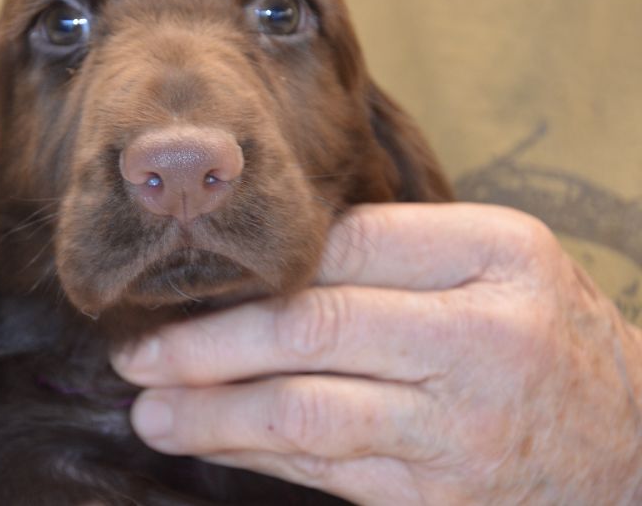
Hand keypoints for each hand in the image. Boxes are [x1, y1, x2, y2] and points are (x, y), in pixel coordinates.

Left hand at [111, 203, 641, 503]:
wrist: (632, 444)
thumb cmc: (541, 332)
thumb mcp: (497, 262)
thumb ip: (395, 250)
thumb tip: (266, 261)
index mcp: (495, 256)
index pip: (342, 248)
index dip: (253, 268)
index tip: (186, 278)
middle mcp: (480, 338)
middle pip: (310, 330)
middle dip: (206, 345)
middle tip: (137, 356)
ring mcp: (460, 429)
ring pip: (306, 414)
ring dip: (213, 415)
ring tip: (150, 413)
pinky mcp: (440, 499)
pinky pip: (327, 471)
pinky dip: (260, 455)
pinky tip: (213, 443)